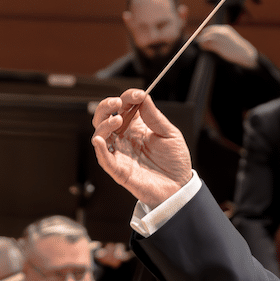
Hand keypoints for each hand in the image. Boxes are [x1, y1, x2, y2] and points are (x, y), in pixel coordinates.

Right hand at [91, 89, 193, 207]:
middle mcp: (124, 138)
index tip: (139, 94)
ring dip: (105, 124)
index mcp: (136, 127)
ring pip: (100, 135)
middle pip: (105, 118)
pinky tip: (100, 140)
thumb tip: (143, 97)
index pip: (124, 107)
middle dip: (107, 107)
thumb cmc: (175, 162)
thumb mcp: (170, 134)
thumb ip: (155, 117)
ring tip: (118, 119)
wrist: (180, 186)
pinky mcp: (119, 169)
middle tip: (117, 102)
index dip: (128, 98)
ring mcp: (120, 153)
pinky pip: (104, 158)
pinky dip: (99, 149)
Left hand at [197, 25, 258, 68]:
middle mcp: (222, 32)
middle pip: (207, 32)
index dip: (206, 33)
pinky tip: (204, 48)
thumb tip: (210, 40)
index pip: (211, 29)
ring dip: (202, 42)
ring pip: (206, 37)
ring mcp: (220, 38)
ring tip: (202, 46)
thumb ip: (222, 38)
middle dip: (203, 37)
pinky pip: (207, 44)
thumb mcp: (230, 40)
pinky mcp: (218, 45)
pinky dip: (203, 45)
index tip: (204, 38)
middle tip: (201, 43)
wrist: (246, 54)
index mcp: (226, 29)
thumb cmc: (238, 49)